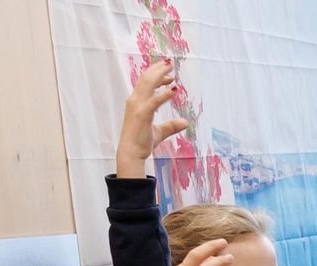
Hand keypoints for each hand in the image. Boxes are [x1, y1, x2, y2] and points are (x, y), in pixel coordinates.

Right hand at [116, 59, 188, 177]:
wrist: (131, 153)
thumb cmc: (142, 142)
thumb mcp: (159, 132)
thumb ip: (171, 126)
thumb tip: (185, 122)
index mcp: (136, 103)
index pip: (145, 83)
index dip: (156, 76)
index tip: (169, 75)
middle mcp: (135, 101)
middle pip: (146, 79)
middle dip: (157, 69)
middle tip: (169, 62)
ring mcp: (137, 107)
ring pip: (148, 84)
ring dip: (159, 74)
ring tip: (171, 68)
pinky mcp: (142, 115)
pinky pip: (154, 101)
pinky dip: (164, 94)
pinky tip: (174, 89)